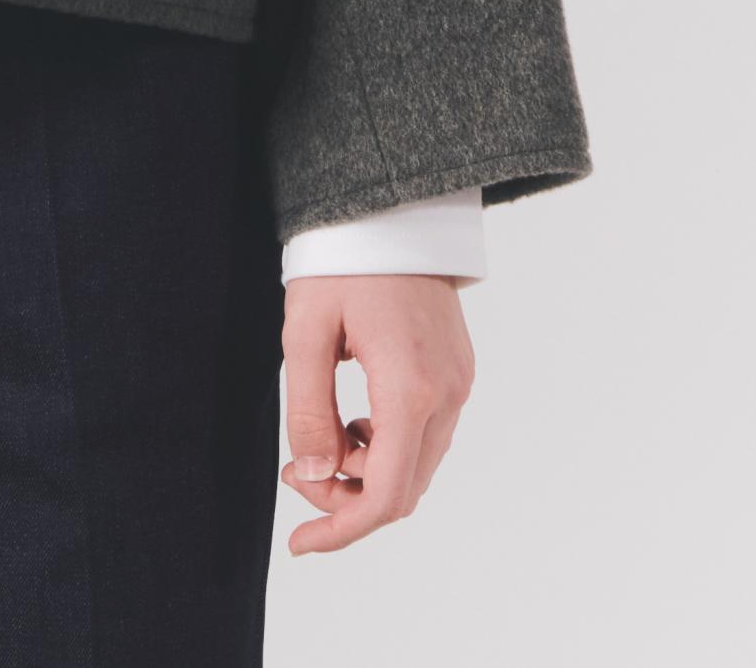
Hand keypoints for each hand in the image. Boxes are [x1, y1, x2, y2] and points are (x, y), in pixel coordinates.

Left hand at [278, 274, 474, 553]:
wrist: (390, 210)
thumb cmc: (342, 261)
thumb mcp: (305, 331)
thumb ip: (306, 409)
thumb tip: (314, 475)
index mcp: (410, 388)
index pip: (386, 493)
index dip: (343, 529)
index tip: (301, 544)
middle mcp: (446, 395)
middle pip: (404, 489)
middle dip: (348, 499)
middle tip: (297, 473)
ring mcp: (458, 385)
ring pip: (417, 466)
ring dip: (367, 473)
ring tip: (319, 439)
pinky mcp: (457, 373)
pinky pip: (426, 435)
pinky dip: (388, 446)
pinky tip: (352, 421)